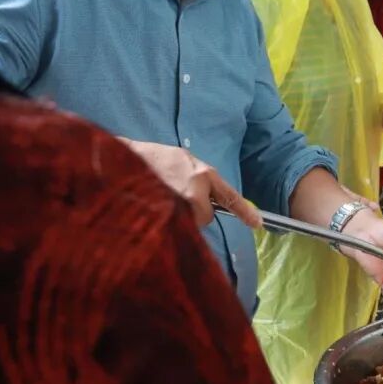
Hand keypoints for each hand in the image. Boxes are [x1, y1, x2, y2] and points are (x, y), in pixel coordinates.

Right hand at [119, 139, 260, 227]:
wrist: (124, 157)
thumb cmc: (155, 159)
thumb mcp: (184, 160)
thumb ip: (200, 178)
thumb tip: (209, 197)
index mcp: (204, 174)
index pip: (230, 196)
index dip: (245, 211)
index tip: (258, 224)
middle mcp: (195, 189)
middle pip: (206, 216)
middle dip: (196, 214)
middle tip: (177, 199)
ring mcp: (178, 203)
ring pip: (189, 222)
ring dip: (180, 218)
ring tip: (163, 200)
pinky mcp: (162, 214)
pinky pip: (174, 226)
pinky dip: (167, 221)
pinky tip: (155, 208)